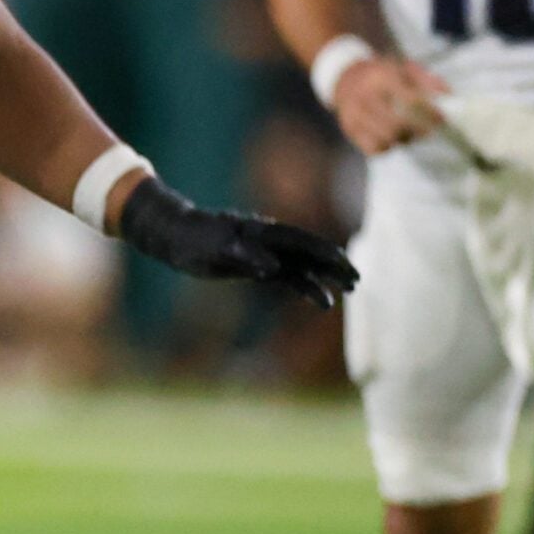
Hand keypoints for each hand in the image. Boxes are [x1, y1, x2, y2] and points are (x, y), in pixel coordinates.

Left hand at [118, 177, 359, 308]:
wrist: (176, 236)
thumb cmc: (194, 239)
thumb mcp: (216, 249)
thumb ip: (244, 257)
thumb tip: (273, 268)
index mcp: (262, 233)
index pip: (301, 241)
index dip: (324, 252)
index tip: (344, 264)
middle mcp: (269, 241)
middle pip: (309, 252)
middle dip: (334, 265)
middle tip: (357, 279)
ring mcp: (266, 253)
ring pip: (303, 266)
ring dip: (325, 278)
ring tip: (348, 291)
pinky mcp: (259, 267)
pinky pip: (289, 277)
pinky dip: (306, 287)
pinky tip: (322, 301)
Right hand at [331, 57, 449, 155]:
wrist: (345, 78)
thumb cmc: (383, 74)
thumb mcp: (405, 68)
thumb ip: (428, 81)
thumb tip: (449, 97)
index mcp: (381, 78)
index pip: (410, 100)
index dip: (430, 113)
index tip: (442, 119)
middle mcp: (365, 97)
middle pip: (396, 124)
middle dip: (418, 131)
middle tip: (429, 132)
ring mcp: (354, 115)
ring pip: (385, 139)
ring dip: (403, 140)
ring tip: (411, 134)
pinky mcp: (350, 130)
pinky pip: (373, 149)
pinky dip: (388, 147)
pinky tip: (394, 139)